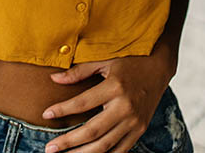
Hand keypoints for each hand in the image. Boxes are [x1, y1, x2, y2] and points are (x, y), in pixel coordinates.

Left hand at [42, 55, 171, 152]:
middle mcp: (125, 107)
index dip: (63, 110)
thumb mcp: (105, 60)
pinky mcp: (140, 130)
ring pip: (105, 145)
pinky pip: (121, 150)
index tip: (46, 114)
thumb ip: (80, 71)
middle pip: (93, 131)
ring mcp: (134, 122)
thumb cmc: (129, 61)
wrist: (158, 67)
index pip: (83, 102)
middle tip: (49, 148)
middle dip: (69, 141)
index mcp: (115, 87)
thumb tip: (54, 79)